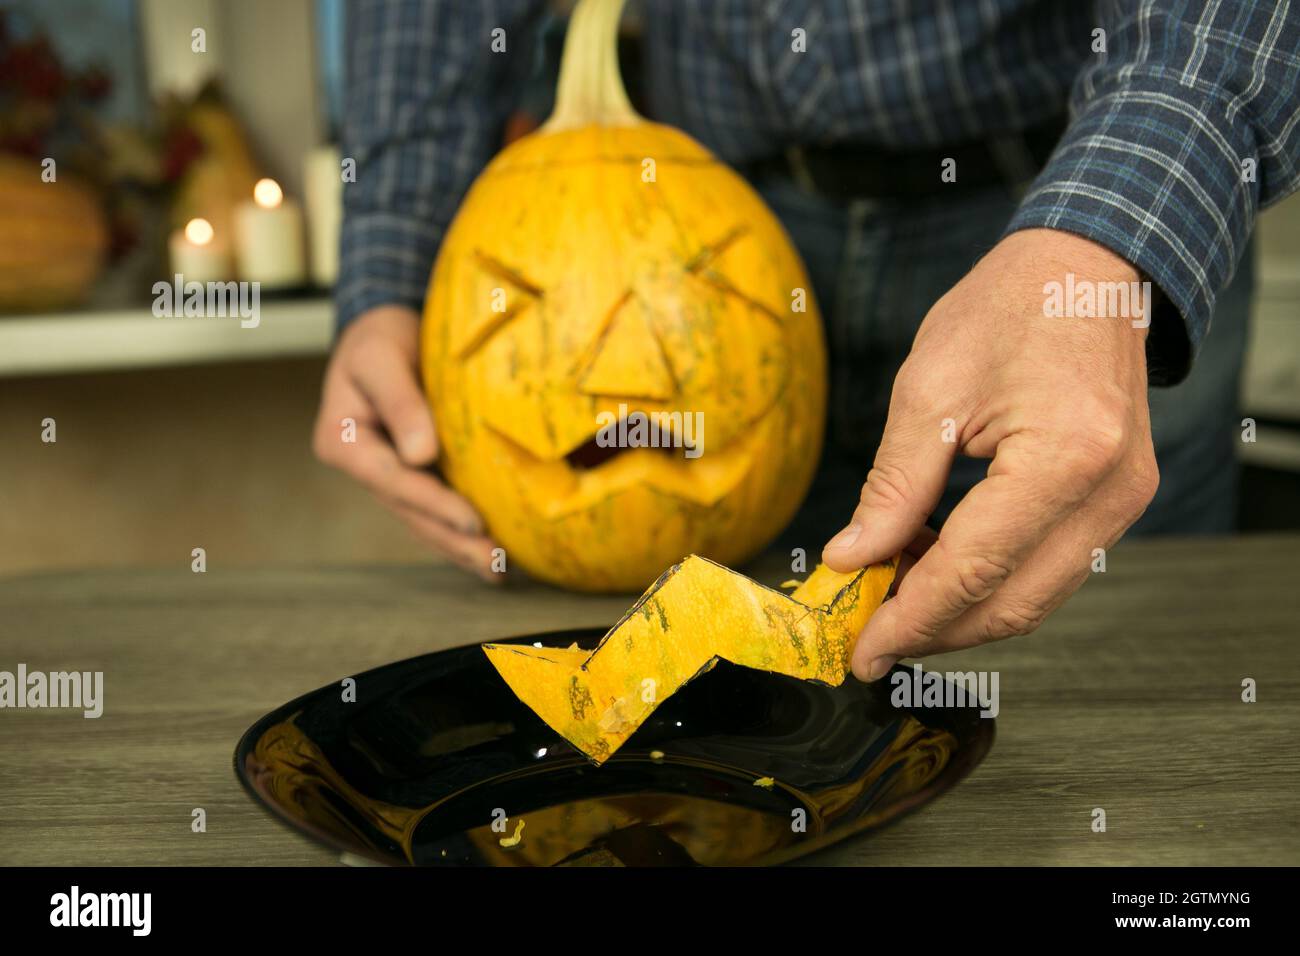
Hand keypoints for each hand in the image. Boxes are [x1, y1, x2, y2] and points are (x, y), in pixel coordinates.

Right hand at [312, 305, 499, 580]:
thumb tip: (420, 455)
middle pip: (410, 511)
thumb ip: (399, 402)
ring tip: (499, 571)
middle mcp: (363, 466)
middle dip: (453, 541)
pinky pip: (437, 507)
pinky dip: (461, 530)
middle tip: (496, 565)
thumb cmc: (380, 338)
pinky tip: (490, 550)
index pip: (393, 480)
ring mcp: (387, 474)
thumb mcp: (380, 358)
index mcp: (344, 442)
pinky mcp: (414, 473)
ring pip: (424, 519)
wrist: (384, 329)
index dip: (434, 504)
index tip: (473, 522)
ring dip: (460, 547)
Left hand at [823, 229, 1158, 678]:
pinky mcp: (1118, 501)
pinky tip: (938, 564)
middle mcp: (1109, 494)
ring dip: (960, 610)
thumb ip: (893, 487)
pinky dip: (992, 581)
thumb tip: (853, 558)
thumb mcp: (930, 390)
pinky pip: (1050, 568)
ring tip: (893, 594)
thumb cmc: (1009, 307)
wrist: (1087, 267)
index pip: (971, 572)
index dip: (908, 620)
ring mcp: (1124, 502)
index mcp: (1064, 460)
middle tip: (868, 633)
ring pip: (1034, 598)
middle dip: (933, 631)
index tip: (860, 649)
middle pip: (1010, 605)